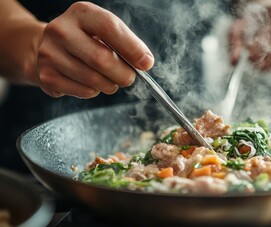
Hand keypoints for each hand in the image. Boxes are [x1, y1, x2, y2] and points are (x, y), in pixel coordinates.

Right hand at [34, 2, 153, 97]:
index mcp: (81, 13)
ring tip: (109, 79)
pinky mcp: (47, 76)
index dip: (132, 48)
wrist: (47, 47)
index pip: (109, 27)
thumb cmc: (86, 40)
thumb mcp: (103, 32)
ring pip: (94, 80)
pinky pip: (84, 92)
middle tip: (129, 78)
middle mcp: (61, 30)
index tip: (146, 64)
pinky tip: (89, 82)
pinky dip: (94, 91)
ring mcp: (50, 53)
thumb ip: (125, 44)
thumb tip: (145, 62)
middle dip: (123, 74)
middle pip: (101, 59)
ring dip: (110, 85)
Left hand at [229, 1, 270, 70]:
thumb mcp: (240, 25)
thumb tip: (234, 61)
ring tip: (260, 64)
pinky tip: (269, 62)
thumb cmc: (253, 19)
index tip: (249, 51)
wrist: (267, 12)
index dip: (264, 45)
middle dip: (269, 60)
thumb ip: (235, 42)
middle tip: (254, 62)